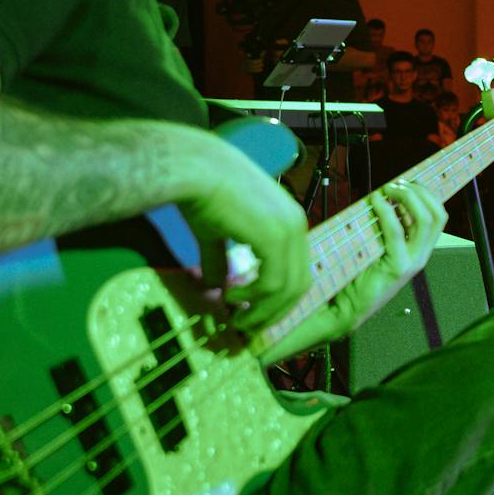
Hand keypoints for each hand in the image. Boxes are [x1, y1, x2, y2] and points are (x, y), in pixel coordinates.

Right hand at [173, 133, 313, 333]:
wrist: (194, 168)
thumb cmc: (202, 192)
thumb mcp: (215, 233)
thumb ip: (220, 259)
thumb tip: (213, 286)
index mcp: (289, 222)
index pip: (296, 271)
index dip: (277, 299)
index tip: (253, 315)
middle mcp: (296, 226)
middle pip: (299, 284)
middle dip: (274, 312)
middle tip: (247, 326)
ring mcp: (289, 231)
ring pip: (289, 288)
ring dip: (262, 310)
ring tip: (237, 316)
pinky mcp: (275, 237)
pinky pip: (273, 283)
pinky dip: (254, 298)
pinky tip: (231, 296)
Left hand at [314, 181, 446, 340]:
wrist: (347, 308)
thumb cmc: (358, 276)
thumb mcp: (377, 246)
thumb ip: (386, 227)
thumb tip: (384, 197)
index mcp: (419, 250)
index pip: (438, 216)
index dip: (427, 194)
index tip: (408, 181)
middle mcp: (420, 256)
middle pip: (437, 215)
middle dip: (420, 192)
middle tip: (398, 183)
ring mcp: (411, 262)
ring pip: (425, 220)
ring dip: (408, 197)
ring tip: (389, 188)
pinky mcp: (397, 267)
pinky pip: (396, 232)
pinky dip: (387, 211)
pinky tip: (375, 201)